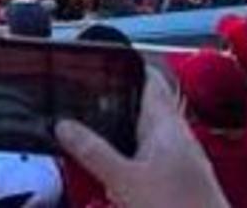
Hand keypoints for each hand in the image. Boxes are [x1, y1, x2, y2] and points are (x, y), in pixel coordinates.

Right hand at [55, 64, 227, 207]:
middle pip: (142, 106)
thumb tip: (65, 126)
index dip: (124, 65)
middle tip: (80, 100)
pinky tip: (109, 172)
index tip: (98, 61)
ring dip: (116, 133)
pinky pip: (146, 159)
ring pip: (142, 134)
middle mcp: (178, 139)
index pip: (149, 78)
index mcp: (167, 126)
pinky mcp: (179, 185)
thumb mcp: (123, 180)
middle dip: (111, 103)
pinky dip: (125, 157)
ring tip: (85, 135)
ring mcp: (181, 162)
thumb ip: (92, 151)